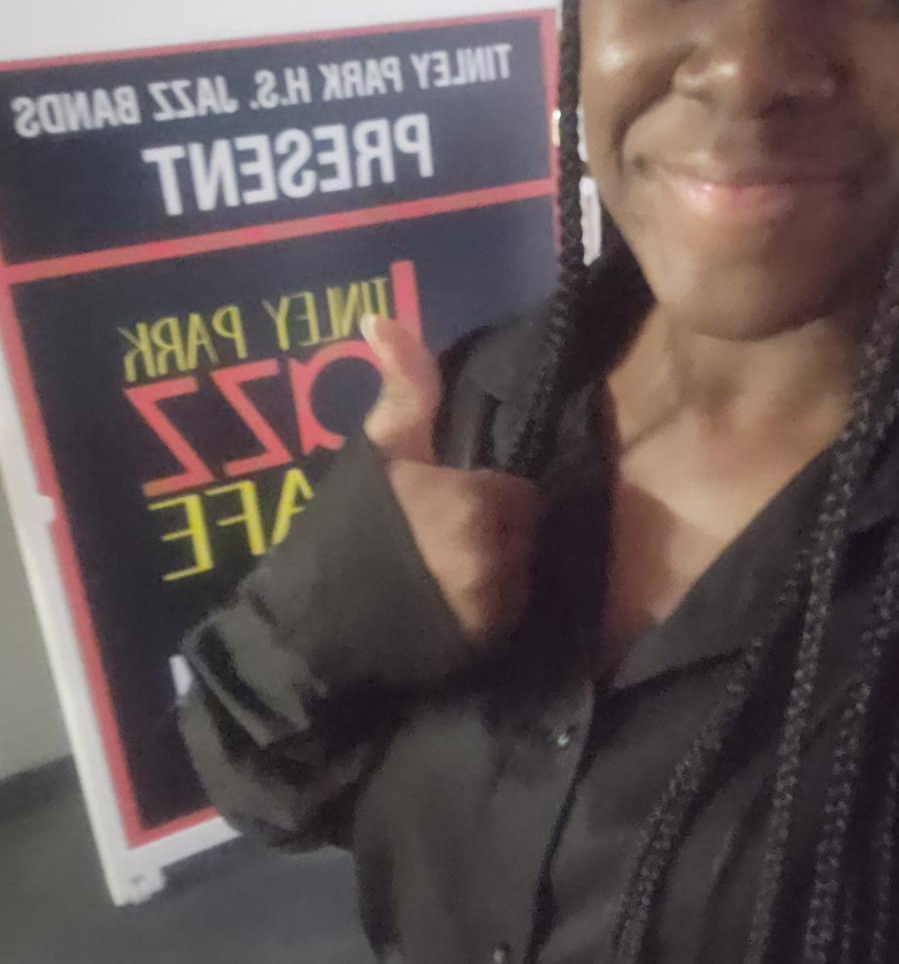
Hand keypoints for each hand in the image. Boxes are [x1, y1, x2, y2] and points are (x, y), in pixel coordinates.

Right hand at [362, 316, 539, 646]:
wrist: (310, 633)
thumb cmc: (342, 534)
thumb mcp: (374, 453)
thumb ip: (403, 389)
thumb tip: (380, 318)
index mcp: (477, 502)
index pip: (517, 489)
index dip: (485, 491)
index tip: (451, 498)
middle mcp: (500, 555)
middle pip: (524, 529)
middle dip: (494, 528)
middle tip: (446, 535)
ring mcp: (497, 606)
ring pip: (520, 571)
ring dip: (496, 569)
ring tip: (445, 571)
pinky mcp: (488, 645)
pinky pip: (507, 613)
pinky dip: (487, 607)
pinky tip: (448, 605)